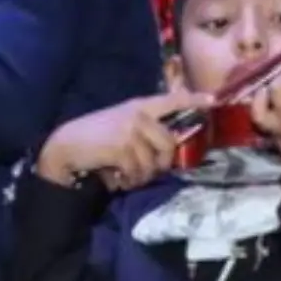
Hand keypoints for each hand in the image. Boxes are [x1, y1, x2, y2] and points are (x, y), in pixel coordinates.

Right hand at [36, 90, 211, 190]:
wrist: (67, 144)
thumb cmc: (95, 135)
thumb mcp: (121, 122)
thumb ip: (144, 128)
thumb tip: (168, 150)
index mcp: (140, 106)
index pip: (172, 99)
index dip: (194, 100)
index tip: (213, 100)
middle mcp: (138, 115)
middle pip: (169, 144)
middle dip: (162, 164)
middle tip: (147, 171)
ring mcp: (131, 131)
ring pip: (154, 163)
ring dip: (142, 176)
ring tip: (128, 175)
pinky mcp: (122, 148)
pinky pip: (138, 172)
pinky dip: (130, 181)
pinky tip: (119, 178)